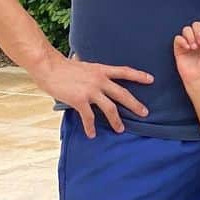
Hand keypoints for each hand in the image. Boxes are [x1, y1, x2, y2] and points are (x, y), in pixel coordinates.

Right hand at [32, 53, 150, 138]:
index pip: (125, 71)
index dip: (139, 75)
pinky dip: (91, 127)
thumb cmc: (63, 66)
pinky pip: (89, 117)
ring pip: (110, 108)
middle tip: (145, 113)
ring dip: (116, 120)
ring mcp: (91, 91)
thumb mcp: (85, 65)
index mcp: (102, 70)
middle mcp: (100, 80)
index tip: (151, 79)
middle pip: (123, 94)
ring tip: (120, 129)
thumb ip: (93, 71)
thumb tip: (95, 71)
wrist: (49, 67)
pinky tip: (92, 134)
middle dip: (135, 104)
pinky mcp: (80, 100)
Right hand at [173, 22, 199, 92]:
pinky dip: (182, 40)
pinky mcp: (179, 49)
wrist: (198, 78)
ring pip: (186, 29)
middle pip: (196, 24)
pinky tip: (187, 48)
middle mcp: (197, 40)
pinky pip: (177, 38)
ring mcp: (188, 43)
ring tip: (194, 47)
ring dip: (190, 36)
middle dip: (198, 31)